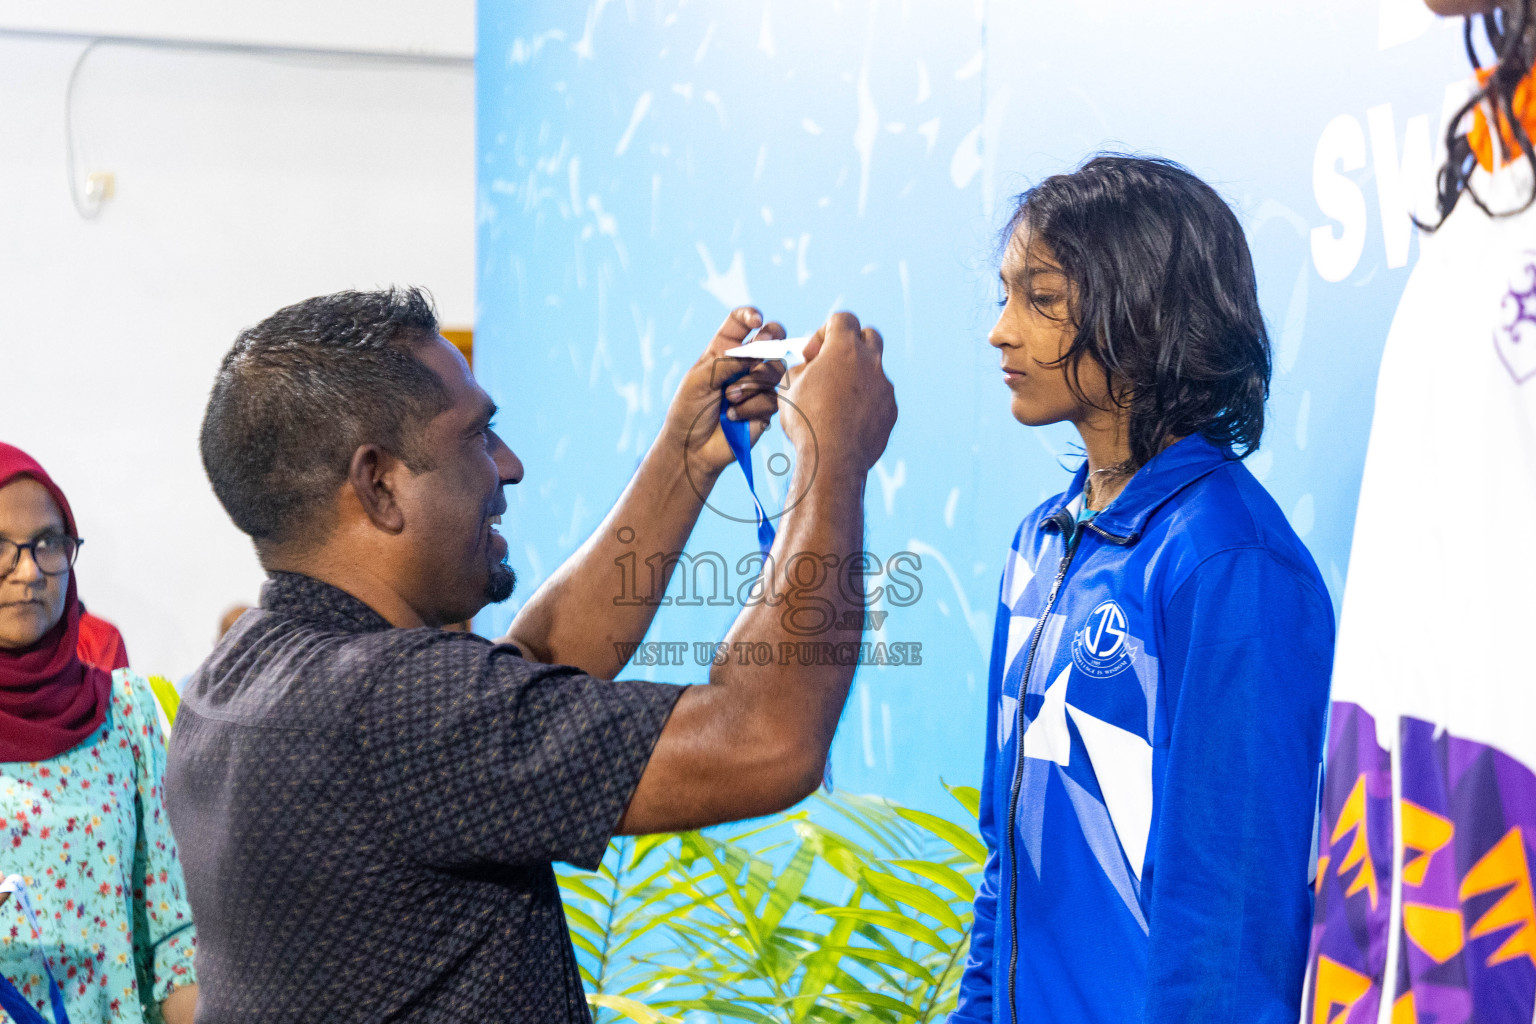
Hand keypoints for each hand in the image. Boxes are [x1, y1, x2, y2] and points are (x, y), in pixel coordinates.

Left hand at [659, 306, 786, 477]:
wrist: (692, 448)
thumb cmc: (689, 410)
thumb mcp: (698, 380)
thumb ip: (726, 363)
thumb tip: (756, 355)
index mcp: (724, 350)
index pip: (741, 322)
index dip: (751, 315)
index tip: (756, 320)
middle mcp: (745, 364)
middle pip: (772, 338)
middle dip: (772, 338)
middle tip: (760, 348)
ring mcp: (758, 385)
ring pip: (775, 369)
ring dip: (752, 382)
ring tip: (730, 398)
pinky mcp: (766, 408)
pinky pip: (772, 398)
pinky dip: (751, 406)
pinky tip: (733, 416)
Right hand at [782, 312, 896, 473]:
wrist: (832, 460)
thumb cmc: (806, 420)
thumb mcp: (789, 386)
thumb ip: (803, 366)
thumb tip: (810, 366)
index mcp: (844, 348)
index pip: (843, 318)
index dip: (825, 332)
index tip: (813, 354)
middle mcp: (871, 362)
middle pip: (869, 335)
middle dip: (851, 344)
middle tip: (832, 365)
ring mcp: (884, 386)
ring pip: (874, 370)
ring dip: (857, 376)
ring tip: (836, 400)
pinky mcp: (891, 409)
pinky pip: (879, 397)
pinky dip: (865, 402)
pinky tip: (847, 420)